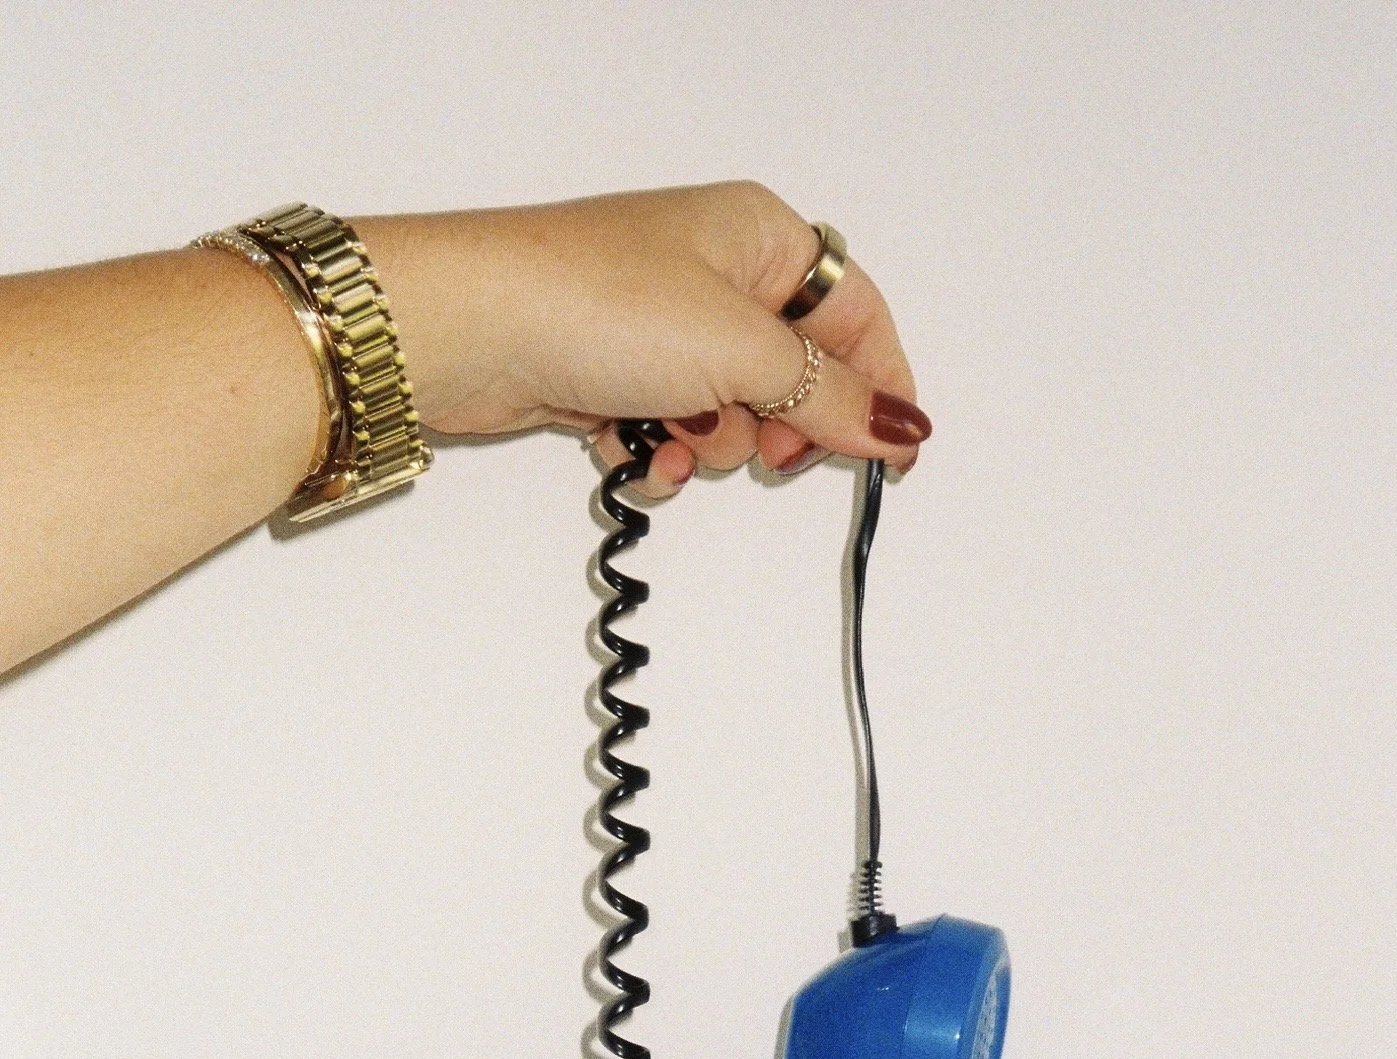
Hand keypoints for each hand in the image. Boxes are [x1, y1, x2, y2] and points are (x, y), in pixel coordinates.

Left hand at [356, 184, 931, 501]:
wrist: (470, 328)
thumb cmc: (600, 305)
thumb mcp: (743, 353)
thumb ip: (830, 398)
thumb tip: (900, 426)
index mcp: (762, 236)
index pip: (857, 318)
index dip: (880, 389)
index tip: (893, 458)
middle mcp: (717, 273)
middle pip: (796, 376)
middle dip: (780, 427)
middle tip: (764, 450)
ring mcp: (663, 326)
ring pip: (732, 416)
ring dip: (710, 446)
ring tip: (672, 434)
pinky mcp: (615, 373)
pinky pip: (671, 431)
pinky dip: (660, 453)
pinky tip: (632, 452)